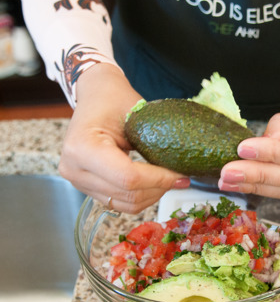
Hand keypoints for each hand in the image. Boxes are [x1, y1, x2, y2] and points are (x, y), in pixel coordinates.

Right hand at [58, 64, 189, 212]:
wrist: (95, 97)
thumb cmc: (113, 99)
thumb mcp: (136, 114)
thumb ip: (156, 143)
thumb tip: (182, 170)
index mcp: (82, 147)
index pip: (128, 177)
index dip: (159, 179)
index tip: (180, 174)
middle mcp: (74, 169)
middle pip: (128, 194)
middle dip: (160, 188)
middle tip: (182, 178)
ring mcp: (78, 181)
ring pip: (126, 204)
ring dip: (153, 195)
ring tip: (170, 181)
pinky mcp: (87, 188)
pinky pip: (120, 203)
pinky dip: (143, 197)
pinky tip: (156, 184)